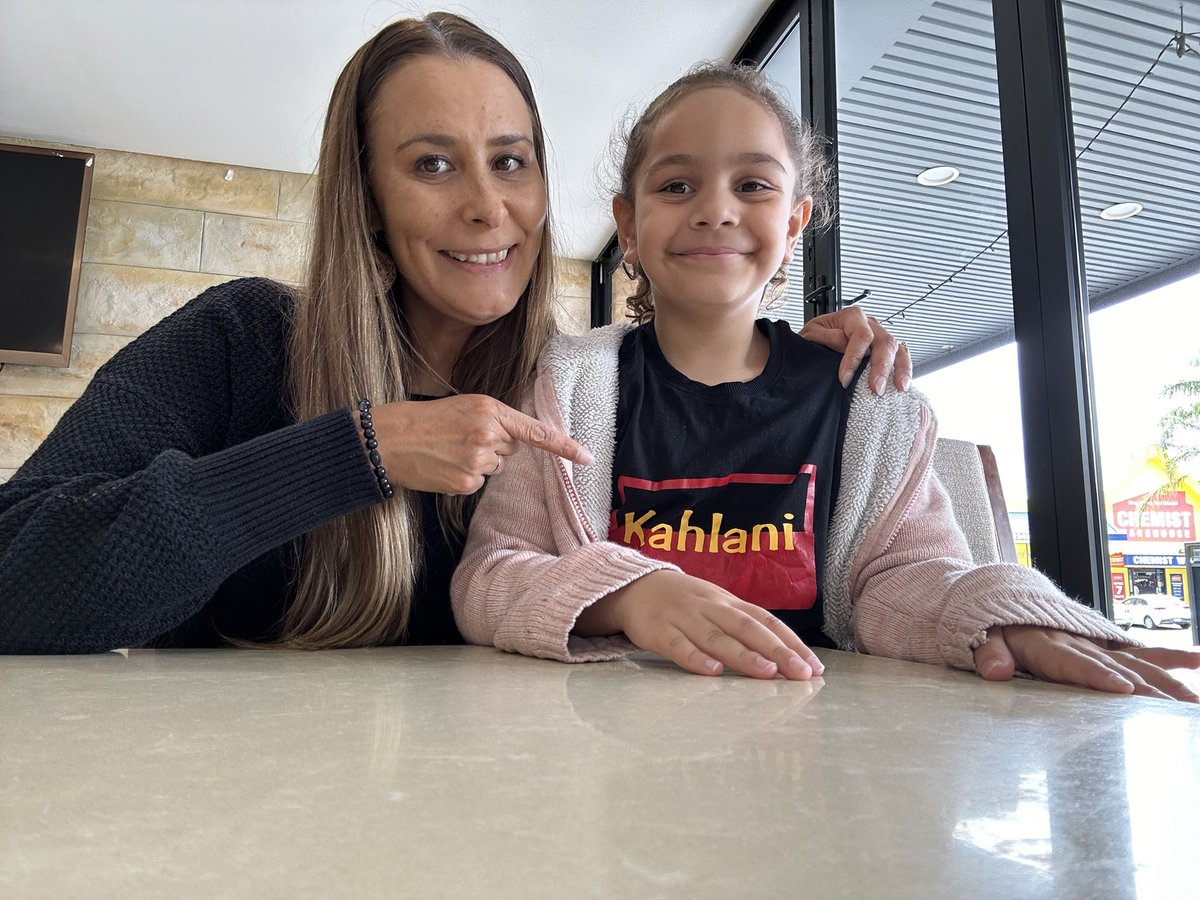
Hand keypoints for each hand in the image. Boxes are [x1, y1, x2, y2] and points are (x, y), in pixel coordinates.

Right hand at [368, 394, 592, 494]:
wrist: (391, 440)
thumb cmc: (428, 420)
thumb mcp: (465, 407)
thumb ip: (495, 420)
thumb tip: (516, 443)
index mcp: (490, 410)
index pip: (535, 431)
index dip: (565, 446)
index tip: (587, 458)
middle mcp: (488, 434)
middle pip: (512, 450)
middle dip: (494, 446)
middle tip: (462, 438)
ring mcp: (477, 461)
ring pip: (496, 468)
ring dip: (480, 463)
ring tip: (450, 451)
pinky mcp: (466, 483)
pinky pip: (480, 483)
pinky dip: (466, 478)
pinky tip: (446, 467)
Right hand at [577, 570, 823, 679]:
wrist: (633, 586)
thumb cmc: (685, 602)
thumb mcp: (717, 606)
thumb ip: (744, 627)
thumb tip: (785, 655)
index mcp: (728, 602)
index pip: (766, 621)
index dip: (791, 642)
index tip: (815, 667)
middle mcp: (711, 607)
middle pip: (748, 628)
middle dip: (778, 650)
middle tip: (802, 673)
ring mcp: (683, 618)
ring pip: (717, 637)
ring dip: (743, 655)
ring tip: (768, 672)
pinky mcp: (657, 631)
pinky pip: (678, 646)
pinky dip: (695, 658)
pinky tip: (712, 672)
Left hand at [799, 307, 911, 394]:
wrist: (814, 342)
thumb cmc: (815, 338)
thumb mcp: (811, 334)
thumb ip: (827, 338)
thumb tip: (844, 344)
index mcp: (852, 317)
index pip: (861, 335)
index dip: (854, 358)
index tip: (845, 378)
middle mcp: (870, 324)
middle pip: (884, 342)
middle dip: (881, 367)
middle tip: (876, 388)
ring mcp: (880, 336)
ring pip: (897, 348)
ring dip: (899, 369)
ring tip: (898, 387)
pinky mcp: (885, 350)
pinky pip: (901, 355)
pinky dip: (903, 369)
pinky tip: (902, 384)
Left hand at [974, 625, 1199, 701]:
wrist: (1004, 601)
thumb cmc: (994, 625)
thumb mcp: (981, 635)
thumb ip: (988, 653)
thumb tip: (995, 672)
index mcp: (1048, 645)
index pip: (1075, 664)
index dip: (1099, 676)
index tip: (1124, 690)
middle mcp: (1079, 643)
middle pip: (1117, 668)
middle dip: (1148, 690)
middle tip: (1177, 710)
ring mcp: (1095, 644)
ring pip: (1137, 663)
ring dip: (1167, 681)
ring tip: (1193, 701)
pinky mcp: (1105, 646)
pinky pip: (1140, 652)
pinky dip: (1169, 657)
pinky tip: (1196, 661)